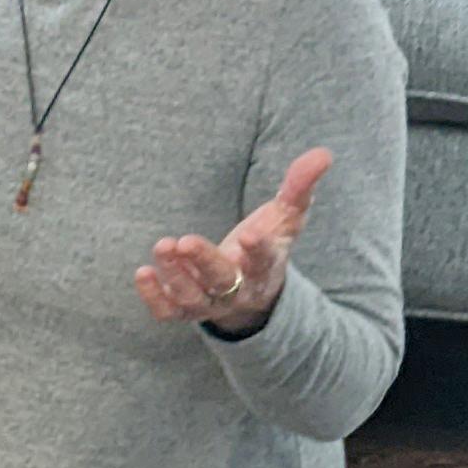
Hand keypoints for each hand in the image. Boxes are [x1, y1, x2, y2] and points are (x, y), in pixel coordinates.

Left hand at [137, 149, 334, 334]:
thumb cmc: (268, 244)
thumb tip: (324, 154)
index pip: (264, 262)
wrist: (250, 291)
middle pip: (223, 282)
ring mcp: (210, 303)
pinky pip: (168, 313)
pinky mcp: (185, 309)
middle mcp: (238, 290)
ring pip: (192, 299)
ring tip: (163, 246)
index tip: (250, 235)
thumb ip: (300, 186)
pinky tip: (143, 273)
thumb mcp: (287, 216)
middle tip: (186, 242)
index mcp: (265, 269)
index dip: (259, 251)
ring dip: (176, 276)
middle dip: (204, 263)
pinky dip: (154, 298)